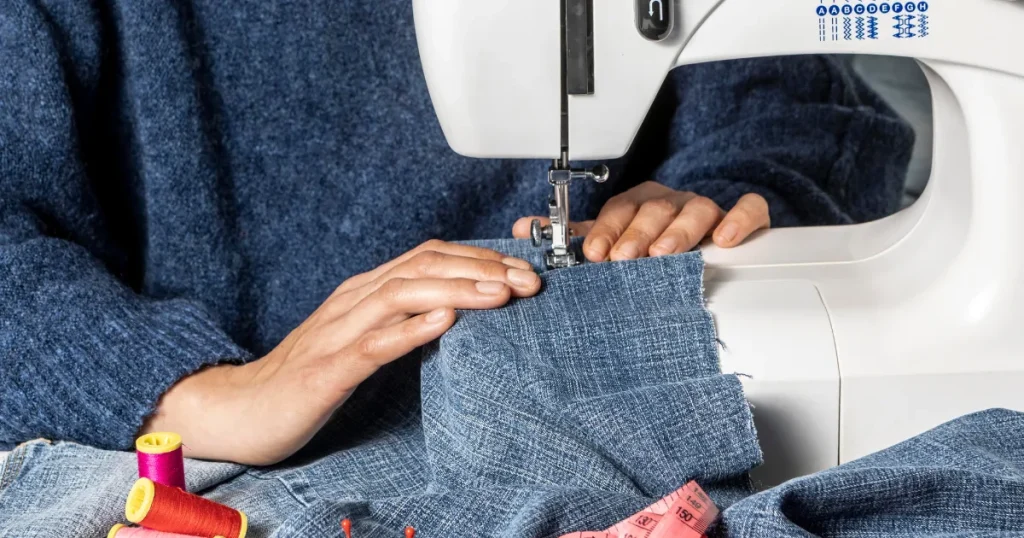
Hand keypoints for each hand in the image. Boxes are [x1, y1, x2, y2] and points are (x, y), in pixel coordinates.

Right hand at [141, 240, 541, 465]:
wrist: (241, 408)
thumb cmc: (306, 377)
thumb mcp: (362, 339)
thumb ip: (401, 320)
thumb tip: (456, 309)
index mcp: (365, 291)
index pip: (430, 258)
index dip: (479, 258)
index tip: (522, 271)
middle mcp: (354, 300)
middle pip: (424, 265)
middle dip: (482, 268)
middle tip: (529, 281)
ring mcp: (339, 330)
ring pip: (404, 293)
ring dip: (458, 289)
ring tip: (502, 293)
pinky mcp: (328, 368)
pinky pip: (373, 342)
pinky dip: (411, 328)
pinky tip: (445, 322)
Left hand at [513, 181, 768, 261]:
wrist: (705, 241)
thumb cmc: (650, 243)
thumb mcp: (611, 240)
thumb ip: (574, 237)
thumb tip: (523, 230)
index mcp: (638, 204)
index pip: (619, 209)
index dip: (607, 229)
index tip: (596, 254)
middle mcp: (670, 202)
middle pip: (654, 209)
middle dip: (637, 234)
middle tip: (625, 260)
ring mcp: (706, 209)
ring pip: (696, 209)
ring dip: (678, 231)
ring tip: (665, 254)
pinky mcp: (742, 218)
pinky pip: (747, 209)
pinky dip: (739, 220)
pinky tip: (726, 239)